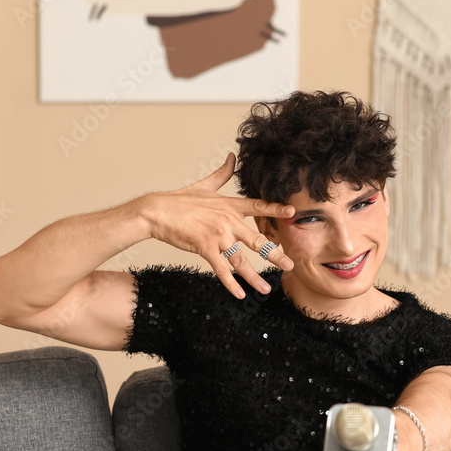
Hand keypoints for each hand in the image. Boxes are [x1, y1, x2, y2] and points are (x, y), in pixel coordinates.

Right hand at [139, 153, 294, 298]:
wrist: (157, 211)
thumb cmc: (179, 200)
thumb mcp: (204, 185)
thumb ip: (222, 173)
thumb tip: (232, 156)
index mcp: (229, 205)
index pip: (258, 206)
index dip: (276, 210)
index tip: (293, 214)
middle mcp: (228, 221)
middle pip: (257, 240)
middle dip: (275, 254)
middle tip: (290, 265)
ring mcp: (217, 235)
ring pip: (241, 259)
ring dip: (254, 276)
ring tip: (265, 289)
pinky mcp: (204, 248)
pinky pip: (221, 269)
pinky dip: (230, 283)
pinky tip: (240, 294)